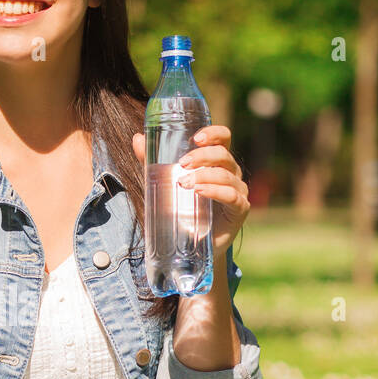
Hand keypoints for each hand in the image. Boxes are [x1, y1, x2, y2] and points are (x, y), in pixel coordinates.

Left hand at [131, 124, 249, 255]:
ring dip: (204, 175)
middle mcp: (231, 172)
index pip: (223, 138)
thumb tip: (137, 138)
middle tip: (182, 164)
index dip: (214, 133)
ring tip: (184, 183)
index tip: (197, 137)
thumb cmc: (181, 208)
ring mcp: (238, 190)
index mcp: (216, 161)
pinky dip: (215, 191)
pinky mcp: (240, 209)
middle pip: (223, 154)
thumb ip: (151, 162)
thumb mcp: (163, 182)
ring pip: (226, 175)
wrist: (191, 245)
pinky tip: (199, 191)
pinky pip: (231, 196)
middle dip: (202, 156)